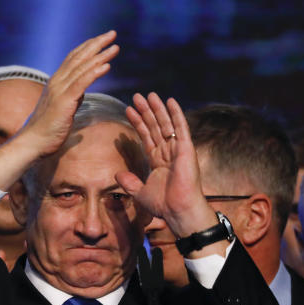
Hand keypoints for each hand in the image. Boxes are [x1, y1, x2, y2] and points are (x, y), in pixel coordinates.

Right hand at [16, 31, 118, 157]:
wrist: (32, 142)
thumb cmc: (46, 131)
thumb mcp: (62, 109)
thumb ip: (71, 98)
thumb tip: (80, 94)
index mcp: (56, 82)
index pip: (73, 58)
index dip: (88, 47)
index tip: (102, 40)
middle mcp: (57, 81)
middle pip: (79, 57)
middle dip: (96, 44)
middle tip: (112, 33)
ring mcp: (59, 90)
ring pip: (82, 67)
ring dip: (100, 55)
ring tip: (115, 47)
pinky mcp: (63, 101)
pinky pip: (81, 83)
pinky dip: (94, 72)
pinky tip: (107, 65)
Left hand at [118, 93, 217, 242]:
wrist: (178, 210)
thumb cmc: (164, 205)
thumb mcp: (140, 193)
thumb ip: (129, 182)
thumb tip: (117, 174)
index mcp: (158, 161)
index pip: (146, 137)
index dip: (138, 123)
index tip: (128, 110)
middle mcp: (168, 153)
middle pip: (155, 127)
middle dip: (145, 111)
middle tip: (137, 96)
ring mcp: (178, 149)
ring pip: (165, 124)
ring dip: (157, 109)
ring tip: (148, 94)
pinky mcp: (186, 148)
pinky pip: (180, 128)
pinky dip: (176, 113)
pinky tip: (170, 100)